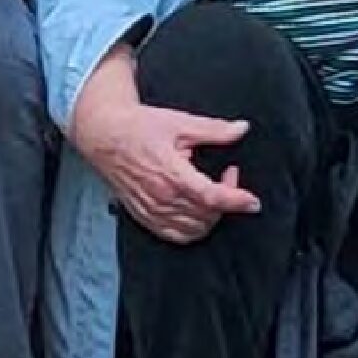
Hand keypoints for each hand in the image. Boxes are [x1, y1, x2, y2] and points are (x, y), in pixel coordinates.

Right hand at [69, 80, 260, 246]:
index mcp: (172, 173)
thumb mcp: (180, 122)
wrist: (104, 134)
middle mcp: (161, 197)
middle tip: (227, 176)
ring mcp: (151, 210)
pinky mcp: (143, 216)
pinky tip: (196, 210)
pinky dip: (192, 229)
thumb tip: (242, 128)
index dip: (236, 201)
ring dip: (211, 217)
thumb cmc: (140, 127)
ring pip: (193, 230)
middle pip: (206, 216)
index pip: (212, 197)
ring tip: (212, 193)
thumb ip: (214, 129)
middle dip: (226, 200)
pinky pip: (174, 235)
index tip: (253, 201)